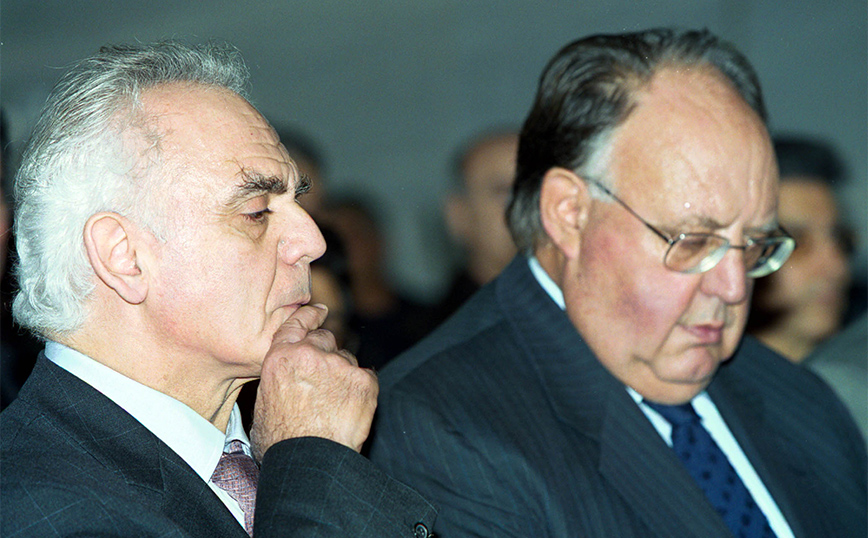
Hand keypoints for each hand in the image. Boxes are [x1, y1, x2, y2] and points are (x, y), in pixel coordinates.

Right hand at [250, 304, 377, 459]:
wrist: (310, 462)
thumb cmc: (282, 443)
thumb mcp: (263, 406)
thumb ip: (277, 381)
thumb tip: (281, 383)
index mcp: (281, 358)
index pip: (297, 324)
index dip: (310, 316)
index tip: (320, 311)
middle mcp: (310, 354)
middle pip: (325, 339)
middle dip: (326, 354)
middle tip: (326, 381)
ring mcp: (339, 365)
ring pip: (346, 360)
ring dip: (343, 375)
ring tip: (335, 406)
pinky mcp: (364, 380)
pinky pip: (365, 377)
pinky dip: (361, 389)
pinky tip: (350, 410)